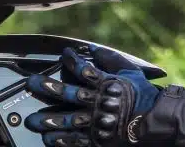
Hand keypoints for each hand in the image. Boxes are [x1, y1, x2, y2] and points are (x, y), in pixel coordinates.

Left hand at [25, 46, 158, 146]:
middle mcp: (99, 102)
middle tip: (32, 84)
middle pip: (71, 94)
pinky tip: (47, 138)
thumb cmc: (142, 94)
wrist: (153, 120)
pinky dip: (61, 140)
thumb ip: (110, 58)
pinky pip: (76, 140)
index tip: (63, 54)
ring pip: (69, 120)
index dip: (72, 61)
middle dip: (49, 88)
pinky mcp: (97, 138)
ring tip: (32, 121)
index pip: (85, 70)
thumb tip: (92, 47)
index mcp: (107, 84)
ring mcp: (97, 122)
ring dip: (48, 120)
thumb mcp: (129, 71)